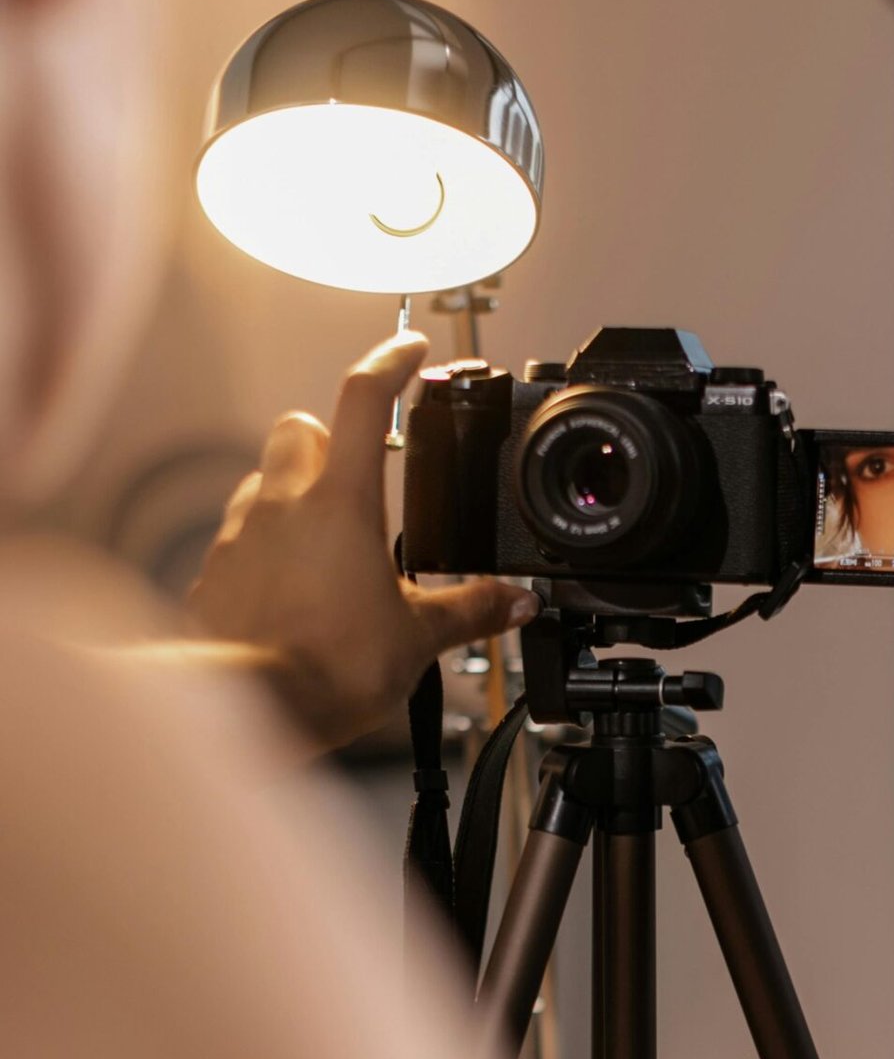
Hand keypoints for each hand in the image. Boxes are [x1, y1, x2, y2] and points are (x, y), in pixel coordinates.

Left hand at [187, 333, 535, 751]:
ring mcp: (241, 534)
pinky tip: (291, 594)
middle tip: (360, 478)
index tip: (411, 351)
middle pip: (298, 427)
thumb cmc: (328, 666)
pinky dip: (265, 553)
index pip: (364, 398)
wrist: (251, 707)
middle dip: (328, 440)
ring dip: (294, 498)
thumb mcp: (417, 637)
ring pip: (263, 483)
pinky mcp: (214, 574)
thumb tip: (513, 601)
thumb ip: (469, 610)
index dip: (392, 362)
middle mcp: (282, 502)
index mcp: (340, 501)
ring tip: (328, 549)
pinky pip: (239, 542)